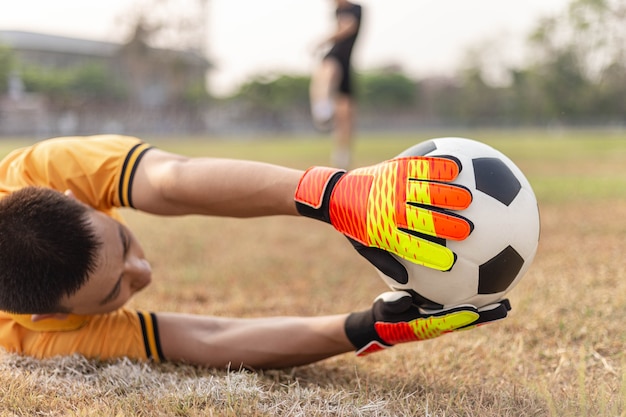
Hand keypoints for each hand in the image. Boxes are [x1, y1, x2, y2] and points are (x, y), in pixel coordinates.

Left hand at [294, 157, 472, 270]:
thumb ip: (385, 263)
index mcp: (383, 231)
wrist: (334, 193)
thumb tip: (405, 282)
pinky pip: (419, 166)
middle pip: (424, 219)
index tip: (452, 263)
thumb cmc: (353, 225)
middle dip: (448, 225)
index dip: (432, 256)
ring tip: (469, 197)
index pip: (411, 247)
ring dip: (449, 194)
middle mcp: (389, 210)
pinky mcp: (392, 169)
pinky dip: (439, 166)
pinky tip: (457, 166)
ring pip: (425, 190)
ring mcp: (391, 187)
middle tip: (469, 230)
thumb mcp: (364, 247)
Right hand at [344, 291, 510, 355]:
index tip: (476, 311)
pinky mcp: (443, 316)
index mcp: (426, 325)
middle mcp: (440, 325)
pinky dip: (477, 300)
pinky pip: (463, 308)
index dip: (462, 316)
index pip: (448, 320)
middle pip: (467, 320)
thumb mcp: (384, 308)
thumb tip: (405, 298)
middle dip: (486, 315)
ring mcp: (443, 321)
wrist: (384, 325)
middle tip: (506, 308)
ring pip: (469, 315)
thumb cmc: (383, 315)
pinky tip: (490, 288)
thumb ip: (393, 303)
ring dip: (487, 311)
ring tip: (507, 303)